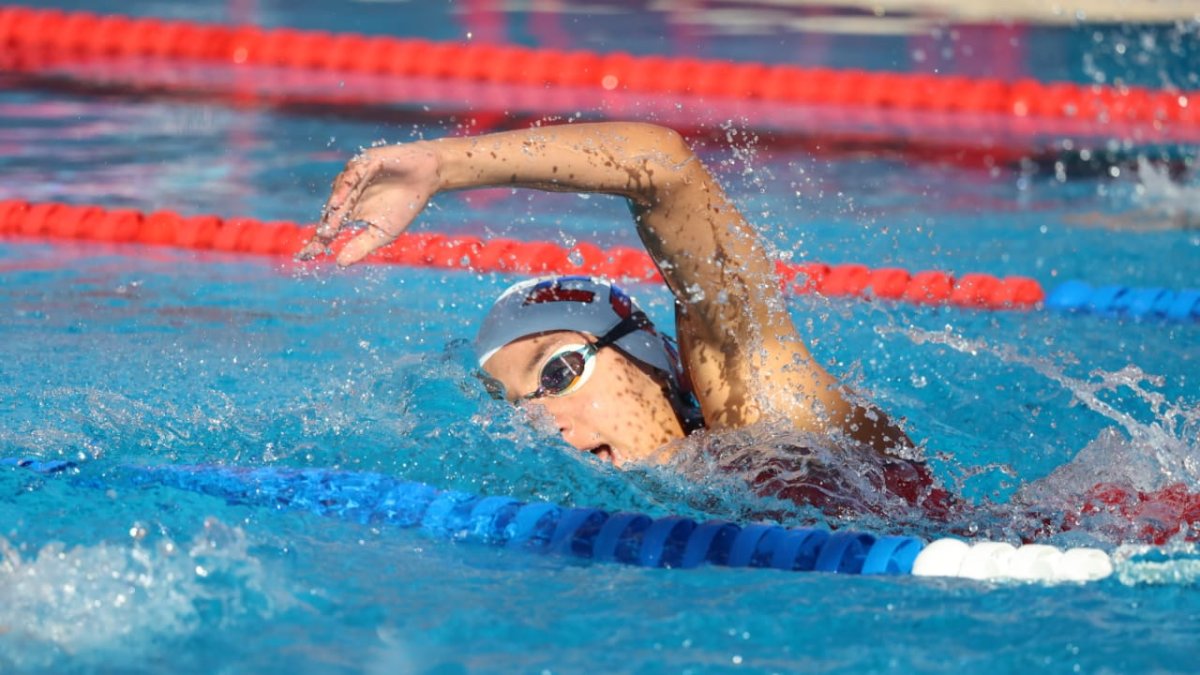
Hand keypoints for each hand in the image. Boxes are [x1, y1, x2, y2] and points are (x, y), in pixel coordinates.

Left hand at [298, 143, 440, 266]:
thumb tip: (339, 263)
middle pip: (330, 213)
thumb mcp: (383, 232)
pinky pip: (351, 175)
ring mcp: (353, 177)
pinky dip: (344, 188)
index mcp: (349, 212)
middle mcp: (346, 194)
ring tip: (328, 227)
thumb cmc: (406, 204)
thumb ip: (361, 246)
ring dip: (333, 210)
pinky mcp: (364, 162)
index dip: (317, 242)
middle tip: (319, 242)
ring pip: (339, 194)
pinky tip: (340, 202)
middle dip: (325, 228)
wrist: (426, 178)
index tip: (303, 258)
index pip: (328, 229)